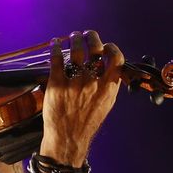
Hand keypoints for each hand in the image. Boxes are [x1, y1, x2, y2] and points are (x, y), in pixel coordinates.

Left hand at [39, 30, 123, 165]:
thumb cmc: (87, 122)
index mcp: (108, 89)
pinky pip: (57, 59)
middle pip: (95, 50)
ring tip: (74, 36)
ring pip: (77, 50)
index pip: (116, 59)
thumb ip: (109, 85)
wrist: (68, 138)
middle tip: (87, 34)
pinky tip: (56, 43)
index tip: (106, 46)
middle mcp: (93, 84)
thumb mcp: (106, 104)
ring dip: (75, 39)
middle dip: (92, 37)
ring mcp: (75, 83)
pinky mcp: (57, 84)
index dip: (112, 48)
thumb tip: (110, 66)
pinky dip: (57, 47)